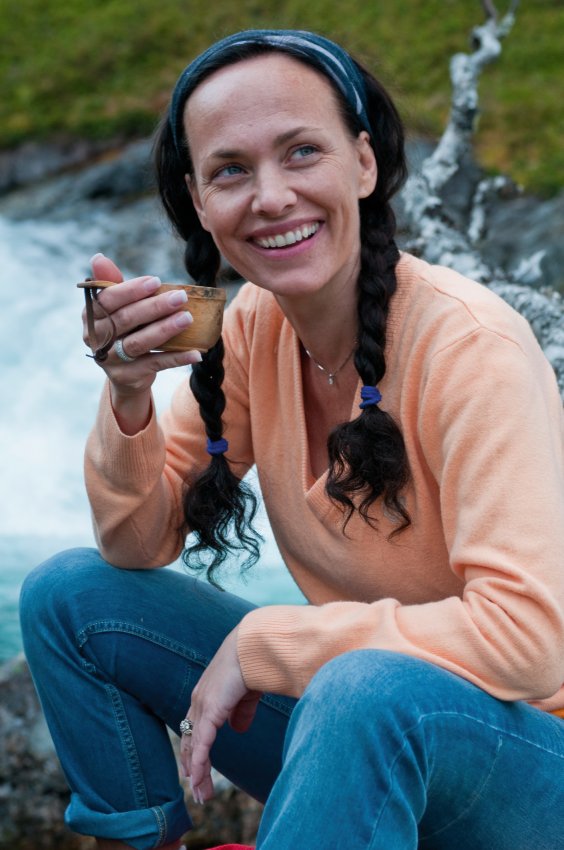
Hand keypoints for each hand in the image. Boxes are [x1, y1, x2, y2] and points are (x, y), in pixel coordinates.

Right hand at [83, 254, 202, 432]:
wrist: (126, 373)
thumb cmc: (123, 329)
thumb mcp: (116, 307)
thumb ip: (111, 284)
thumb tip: (98, 258)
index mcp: (90, 317)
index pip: (107, 300)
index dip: (131, 290)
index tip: (156, 281)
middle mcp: (96, 339)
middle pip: (125, 320)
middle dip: (154, 307)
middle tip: (180, 296)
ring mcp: (111, 360)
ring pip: (139, 342)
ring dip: (165, 329)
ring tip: (187, 318)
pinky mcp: (129, 376)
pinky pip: (156, 364)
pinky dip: (176, 358)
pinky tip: (195, 352)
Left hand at [180, 627, 261, 803]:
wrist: (252, 647)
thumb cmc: (252, 664)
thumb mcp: (246, 693)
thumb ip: (241, 711)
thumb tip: (239, 729)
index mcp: (206, 697)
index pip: (195, 730)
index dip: (194, 752)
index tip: (195, 772)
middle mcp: (198, 703)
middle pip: (190, 742)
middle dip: (192, 768)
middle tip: (197, 790)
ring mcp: (201, 707)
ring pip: (193, 747)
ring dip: (196, 773)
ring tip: (201, 794)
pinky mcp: (209, 711)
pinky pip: (201, 744)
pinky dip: (199, 764)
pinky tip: (199, 779)